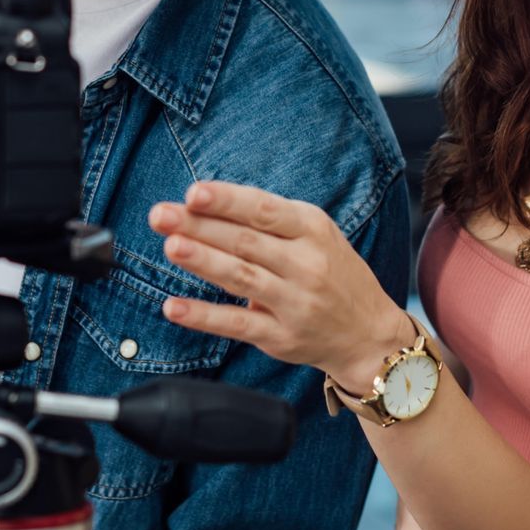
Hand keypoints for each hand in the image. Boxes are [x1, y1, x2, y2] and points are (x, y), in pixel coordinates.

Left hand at [148, 181, 410, 393]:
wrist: (369, 334)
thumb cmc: (333, 274)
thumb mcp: (316, 234)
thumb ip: (270, 219)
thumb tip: (207, 202)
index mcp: (312, 229)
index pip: (264, 210)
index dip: (228, 200)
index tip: (193, 193)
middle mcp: (306, 264)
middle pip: (245, 241)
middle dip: (199, 226)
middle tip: (160, 215)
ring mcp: (294, 302)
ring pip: (241, 277)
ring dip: (203, 261)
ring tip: (170, 246)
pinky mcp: (282, 337)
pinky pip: (238, 324)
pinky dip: (204, 316)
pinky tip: (174, 307)